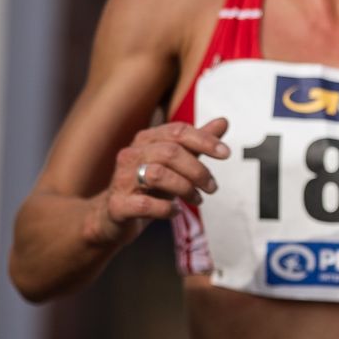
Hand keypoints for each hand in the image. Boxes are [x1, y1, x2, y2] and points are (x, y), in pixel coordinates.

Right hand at [88, 117, 230, 244]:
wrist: (113, 216)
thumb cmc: (147, 186)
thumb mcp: (176, 163)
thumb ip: (197, 143)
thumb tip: (223, 121)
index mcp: (146, 140)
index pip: (178, 131)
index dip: (205, 140)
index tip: (225, 154)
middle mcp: (131, 155)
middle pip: (171, 153)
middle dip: (198, 170)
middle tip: (212, 187)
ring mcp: (121, 179)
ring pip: (158, 175)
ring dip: (185, 189)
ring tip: (196, 199)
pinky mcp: (117, 205)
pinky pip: (145, 204)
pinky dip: (166, 209)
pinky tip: (175, 212)